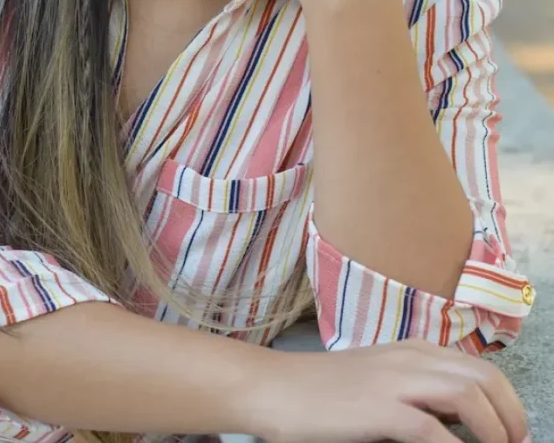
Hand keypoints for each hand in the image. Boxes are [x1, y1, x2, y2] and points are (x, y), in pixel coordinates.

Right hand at [245, 339, 529, 442]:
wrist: (272, 387)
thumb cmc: (322, 392)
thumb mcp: (378, 382)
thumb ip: (416, 392)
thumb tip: (457, 422)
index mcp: (412, 351)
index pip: (480, 368)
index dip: (507, 402)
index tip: (512, 434)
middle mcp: (409, 358)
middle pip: (484, 377)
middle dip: (511, 416)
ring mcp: (393, 381)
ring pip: (467, 395)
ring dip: (493, 430)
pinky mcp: (376, 408)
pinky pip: (431, 431)